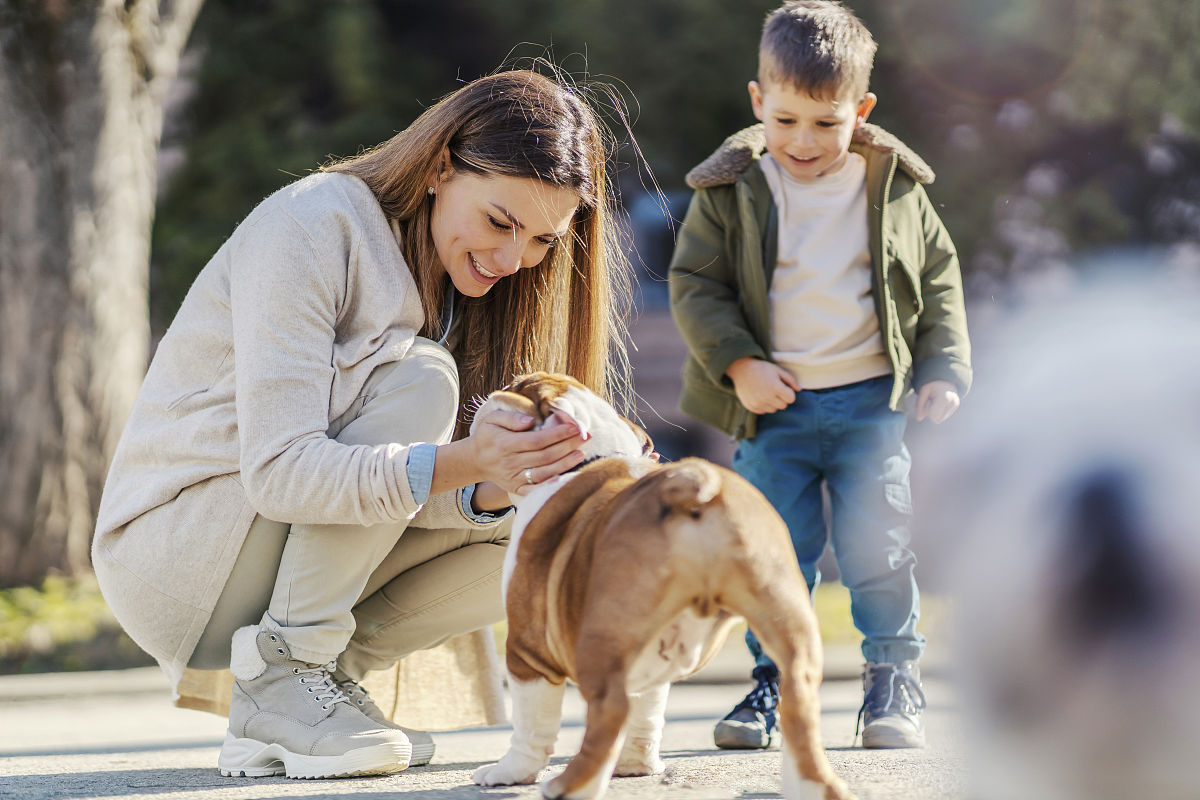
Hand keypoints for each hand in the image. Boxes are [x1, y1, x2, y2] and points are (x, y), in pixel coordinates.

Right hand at [467, 408, 585, 495]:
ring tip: (582, 453)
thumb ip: (511, 418)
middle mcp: (510, 462)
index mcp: (505, 444)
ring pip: (544, 472)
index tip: (575, 426)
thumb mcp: (492, 419)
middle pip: (545, 456)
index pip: (537, 440)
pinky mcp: (517, 488)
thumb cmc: (488, 435)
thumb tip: (531, 420)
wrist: (476, 460)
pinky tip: (566, 478)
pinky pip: (535, 489)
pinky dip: (551, 486)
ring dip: (565, 464)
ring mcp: (514, 477)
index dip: (557, 434)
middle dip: (568, 446)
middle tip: (585, 436)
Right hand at [726, 357, 799, 413]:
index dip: (789, 393)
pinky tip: (759, 396)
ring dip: (773, 403)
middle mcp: (767, 397)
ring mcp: (758, 403)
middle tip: (774, 389)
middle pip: (783, 406)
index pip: (791, 399)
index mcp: (775, 387)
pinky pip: (763, 411)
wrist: (741, 369)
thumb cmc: (761, 368)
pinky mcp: (751, 407)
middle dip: (782, 398)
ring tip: (766, 392)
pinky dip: (764, 405)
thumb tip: (799, 390)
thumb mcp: (778, 370)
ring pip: (774, 410)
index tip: (783, 387)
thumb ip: (790, 380)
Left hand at [915, 380, 959, 422]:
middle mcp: (953, 403)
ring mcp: (955, 405)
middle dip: (930, 412)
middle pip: (936, 420)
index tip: (929, 400)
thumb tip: (919, 419)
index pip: (933, 416)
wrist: (943, 378)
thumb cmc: (931, 385)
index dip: (928, 410)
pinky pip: (942, 416)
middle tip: (931, 401)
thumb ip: (919, 405)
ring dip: (934, 413)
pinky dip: (938, 411)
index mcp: (945, 398)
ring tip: (935, 401)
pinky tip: (939, 402)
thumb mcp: (923, 391)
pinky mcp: (955, 407)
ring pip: (939, 419)